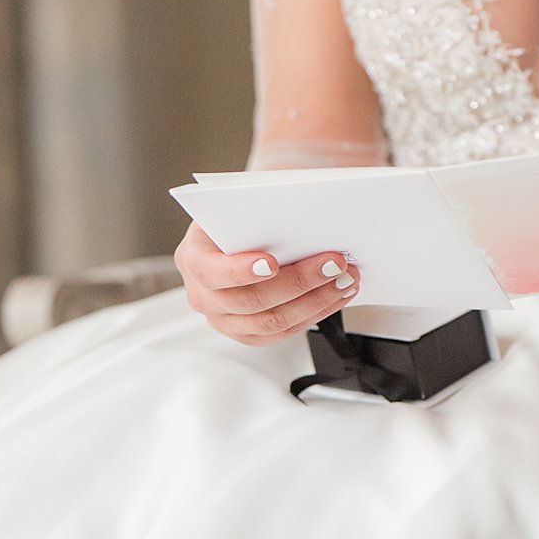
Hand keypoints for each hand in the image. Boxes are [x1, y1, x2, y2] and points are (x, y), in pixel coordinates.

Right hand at [175, 221, 360, 346]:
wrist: (240, 231)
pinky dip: (317, 313)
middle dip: (299, 282)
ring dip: (316, 301)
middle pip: (252, 301)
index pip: (211, 272)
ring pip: (273, 322)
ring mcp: (225, 320)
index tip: (272, 263)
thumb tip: (303, 209)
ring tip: (346, 279)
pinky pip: (285, 332)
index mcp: (192, 259)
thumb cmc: (240, 215)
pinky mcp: (249, 334)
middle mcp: (203, 296)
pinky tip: (338, 294)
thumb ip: (257, 210)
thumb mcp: (237, 204)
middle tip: (334, 263)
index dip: (241, 271)